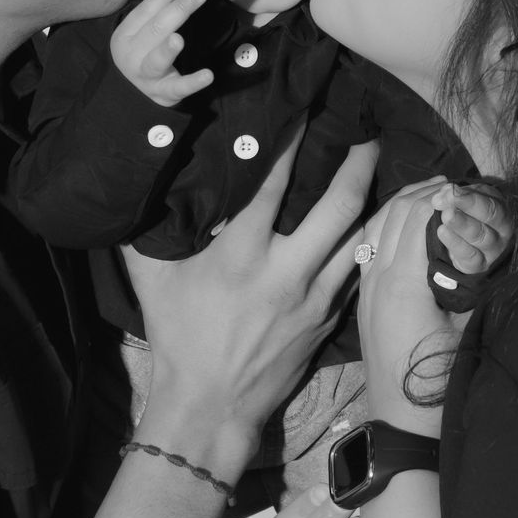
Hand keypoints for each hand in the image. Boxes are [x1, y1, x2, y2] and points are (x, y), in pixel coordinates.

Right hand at [111, 0, 214, 106]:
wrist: (132, 94)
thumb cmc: (143, 54)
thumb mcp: (143, 32)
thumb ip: (157, 11)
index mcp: (124, 36)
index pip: (144, 13)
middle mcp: (132, 56)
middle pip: (155, 31)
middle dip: (177, 10)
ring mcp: (146, 77)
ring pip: (157, 61)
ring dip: (167, 50)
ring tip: (178, 39)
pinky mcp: (164, 93)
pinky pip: (179, 87)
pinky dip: (193, 82)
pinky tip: (208, 75)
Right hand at [124, 131, 377, 476]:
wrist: (210, 407)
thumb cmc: (177, 339)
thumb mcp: (153, 280)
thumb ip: (150, 232)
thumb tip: (143, 188)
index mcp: (241, 255)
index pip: (275, 184)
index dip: (292, 142)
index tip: (306, 110)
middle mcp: (286, 272)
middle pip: (339, 206)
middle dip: (358, 164)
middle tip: (367, 135)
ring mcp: (314, 299)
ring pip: (356, 238)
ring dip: (368, 201)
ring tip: (375, 172)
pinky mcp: (328, 321)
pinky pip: (352, 272)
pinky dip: (361, 243)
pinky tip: (366, 225)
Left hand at [358, 181, 464, 430]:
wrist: (403, 428)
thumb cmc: (441, 384)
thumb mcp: (468, 330)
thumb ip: (473, 285)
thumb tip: (483, 249)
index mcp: (402, 283)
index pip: (416, 217)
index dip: (439, 196)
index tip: (462, 186)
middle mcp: (375, 280)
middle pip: (390, 215)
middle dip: (418, 192)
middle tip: (446, 182)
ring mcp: (364, 292)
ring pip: (372, 229)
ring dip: (397, 206)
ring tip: (425, 194)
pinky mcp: (362, 304)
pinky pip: (367, 250)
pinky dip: (384, 228)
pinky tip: (401, 227)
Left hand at [432, 182, 514, 274]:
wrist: (445, 251)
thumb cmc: (456, 218)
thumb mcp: (457, 201)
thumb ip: (452, 193)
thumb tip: (445, 188)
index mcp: (498, 207)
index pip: (489, 198)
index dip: (469, 194)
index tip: (448, 190)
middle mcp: (501, 228)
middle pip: (491, 214)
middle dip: (468, 204)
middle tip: (446, 201)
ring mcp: (492, 249)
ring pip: (481, 235)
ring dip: (462, 223)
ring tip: (445, 215)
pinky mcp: (479, 265)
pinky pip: (470, 255)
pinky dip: (456, 243)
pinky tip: (442, 231)